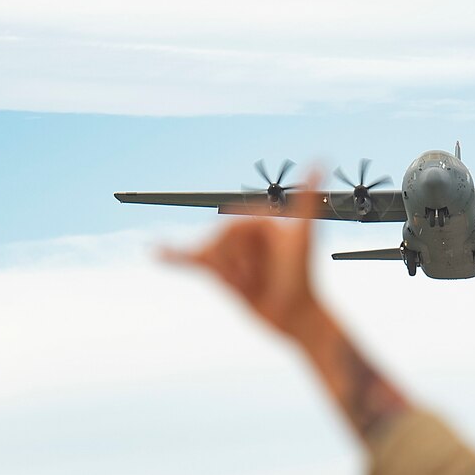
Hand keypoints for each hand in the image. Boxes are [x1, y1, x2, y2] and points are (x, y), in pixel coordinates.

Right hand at [159, 176, 323, 340]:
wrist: (296, 316)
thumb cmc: (303, 277)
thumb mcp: (302, 236)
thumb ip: (305, 201)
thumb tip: (320, 158)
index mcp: (258, 220)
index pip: (233, 227)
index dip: (245, 250)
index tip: (268, 266)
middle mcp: (242, 234)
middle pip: (217, 240)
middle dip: (235, 264)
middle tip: (260, 280)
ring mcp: (229, 253)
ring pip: (205, 255)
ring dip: (226, 274)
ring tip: (251, 286)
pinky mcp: (218, 272)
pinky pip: (189, 260)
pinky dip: (171, 256)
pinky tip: (155, 253)